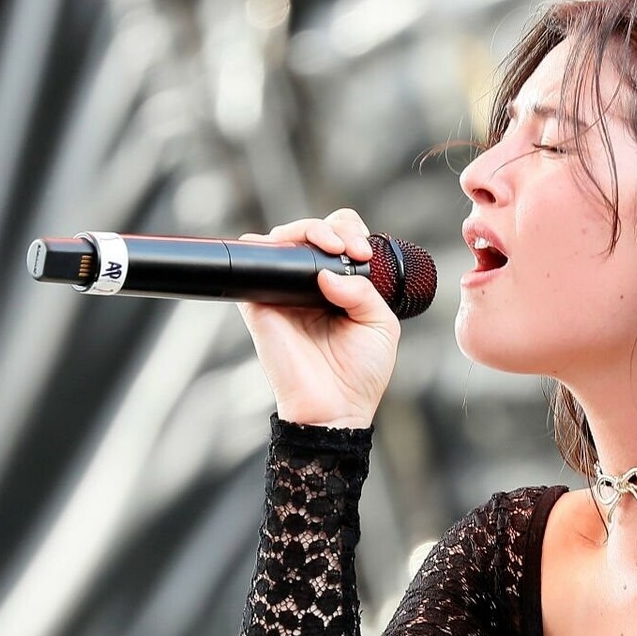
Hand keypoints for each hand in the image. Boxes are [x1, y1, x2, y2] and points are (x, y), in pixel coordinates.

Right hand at [236, 208, 399, 426]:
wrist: (335, 407)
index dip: (350, 232)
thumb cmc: (360, 373)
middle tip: (352, 250)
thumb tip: (328, 272)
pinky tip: (305, 261)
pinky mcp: (260, 303)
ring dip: (309, 229)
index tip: (364, 253)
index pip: (339, 238)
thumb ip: (364, 291)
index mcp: (338, 286)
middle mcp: (308, 285)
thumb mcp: (381, 325)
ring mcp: (282, 291)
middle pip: (311, 231)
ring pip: (283, 238)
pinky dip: (272, 248)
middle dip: (335, 227)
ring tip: (334, 247)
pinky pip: (255, 262)